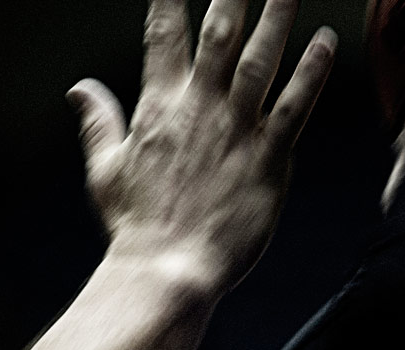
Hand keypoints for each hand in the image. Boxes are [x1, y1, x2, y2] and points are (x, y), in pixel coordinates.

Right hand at [67, 0, 336, 294]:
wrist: (167, 269)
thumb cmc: (136, 226)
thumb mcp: (105, 170)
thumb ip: (98, 122)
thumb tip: (79, 89)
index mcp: (159, 106)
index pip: (165, 34)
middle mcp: (200, 107)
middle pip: (221, 32)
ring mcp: (237, 131)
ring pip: (261, 59)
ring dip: (278, 16)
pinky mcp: (268, 160)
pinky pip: (293, 107)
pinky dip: (311, 73)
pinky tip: (325, 41)